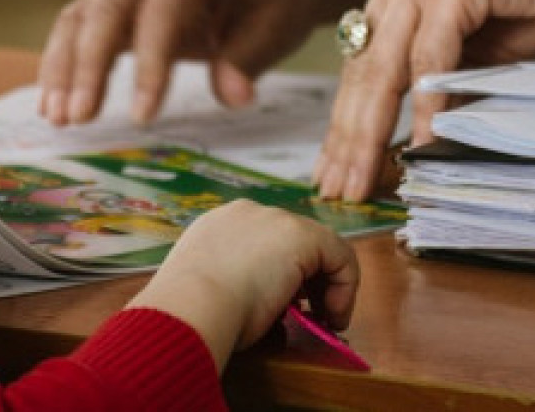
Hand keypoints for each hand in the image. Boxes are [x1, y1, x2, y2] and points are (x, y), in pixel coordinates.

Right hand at [37, 0, 319, 125]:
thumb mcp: (279, 25)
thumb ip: (249, 58)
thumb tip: (232, 97)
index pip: (163, 11)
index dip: (149, 65)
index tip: (141, 117)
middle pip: (107, 9)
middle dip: (88, 67)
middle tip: (78, 119)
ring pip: (81, 16)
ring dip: (64, 68)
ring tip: (57, 118)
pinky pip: (78, 26)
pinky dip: (63, 64)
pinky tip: (53, 104)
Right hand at [128, 200, 359, 370]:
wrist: (191, 306)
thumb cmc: (192, 313)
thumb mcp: (208, 291)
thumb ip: (232, 285)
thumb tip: (263, 304)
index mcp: (217, 226)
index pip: (263, 244)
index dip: (282, 276)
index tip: (286, 310)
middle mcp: (247, 214)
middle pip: (293, 242)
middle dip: (307, 280)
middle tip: (310, 316)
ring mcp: (274, 219)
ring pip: (319, 247)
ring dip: (326, 285)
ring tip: (324, 320)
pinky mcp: (301, 234)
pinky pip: (340, 256)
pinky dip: (344, 288)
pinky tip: (331, 317)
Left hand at [315, 0, 534, 200]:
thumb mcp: (484, 44)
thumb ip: (448, 77)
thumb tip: (420, 136)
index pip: (363, 59)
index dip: (348, 119)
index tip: (336, 167)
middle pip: (363, 67)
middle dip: (347, 137)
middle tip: (335, 190)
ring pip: (384, 67)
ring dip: (371, 133)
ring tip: (360, 183)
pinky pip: (431, 58)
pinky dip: (428, 108)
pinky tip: (422, 148)